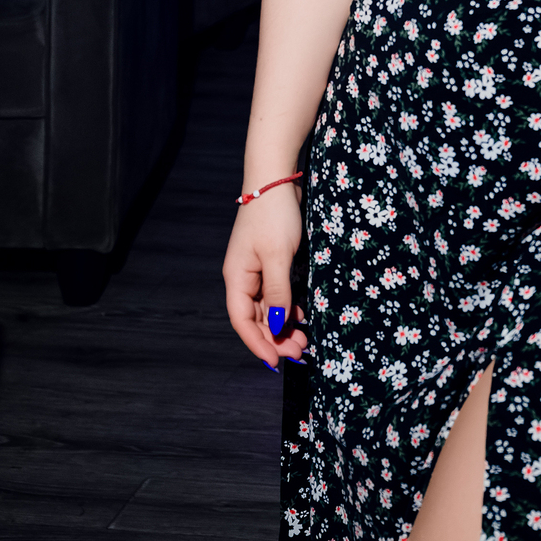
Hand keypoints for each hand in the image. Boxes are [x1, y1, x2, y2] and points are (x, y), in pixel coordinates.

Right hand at [223, 186, 308, 367]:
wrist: (277, 178)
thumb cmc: (274, 214)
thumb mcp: (278, 256)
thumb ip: (278, 292)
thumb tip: (278, 324)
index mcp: (237, 277)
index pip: (243, 321)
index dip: (258, 344)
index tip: (276, 362)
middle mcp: (243, 276)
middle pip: (256, 317)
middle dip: (275, 338)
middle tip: (299, 353)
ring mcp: (256, 268)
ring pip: (267, 307)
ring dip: (283, 325)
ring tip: (303, 341)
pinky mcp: (271, 260)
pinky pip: (276, 292)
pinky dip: (287, 307)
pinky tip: (300, 316)